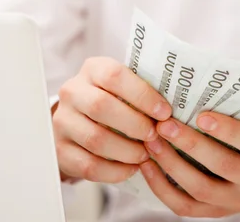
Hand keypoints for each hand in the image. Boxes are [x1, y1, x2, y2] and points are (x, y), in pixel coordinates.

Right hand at [52, 57, 171, 183]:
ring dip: (127, 151)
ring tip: (145, 155)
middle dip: (135, 124)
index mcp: (92, 69)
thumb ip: (143, 89)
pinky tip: (131, 169)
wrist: (78, 117)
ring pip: (95, 139)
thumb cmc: (113, 98)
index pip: (114, 75)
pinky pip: (88, 165)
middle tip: (155, 135)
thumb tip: (179, 102)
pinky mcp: (60, 149)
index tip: (164, 112)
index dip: (142, 94)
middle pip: (102, 107)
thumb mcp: (124, 85)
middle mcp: (72, 92)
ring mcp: (62, 121)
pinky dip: (114, 171)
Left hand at [140, 113, 239, 218]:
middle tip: (165, 125)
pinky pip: (186, 206)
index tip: (201, 115)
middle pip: (223, 166)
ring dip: (172, 163)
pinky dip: (163, 187)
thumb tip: (195, 85)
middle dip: (191, 144)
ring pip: (201, 188)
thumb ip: (236, 108)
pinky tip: (148, 165)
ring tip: (152, 141)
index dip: (228, 130)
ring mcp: (239, 202)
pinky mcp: (216, 213)